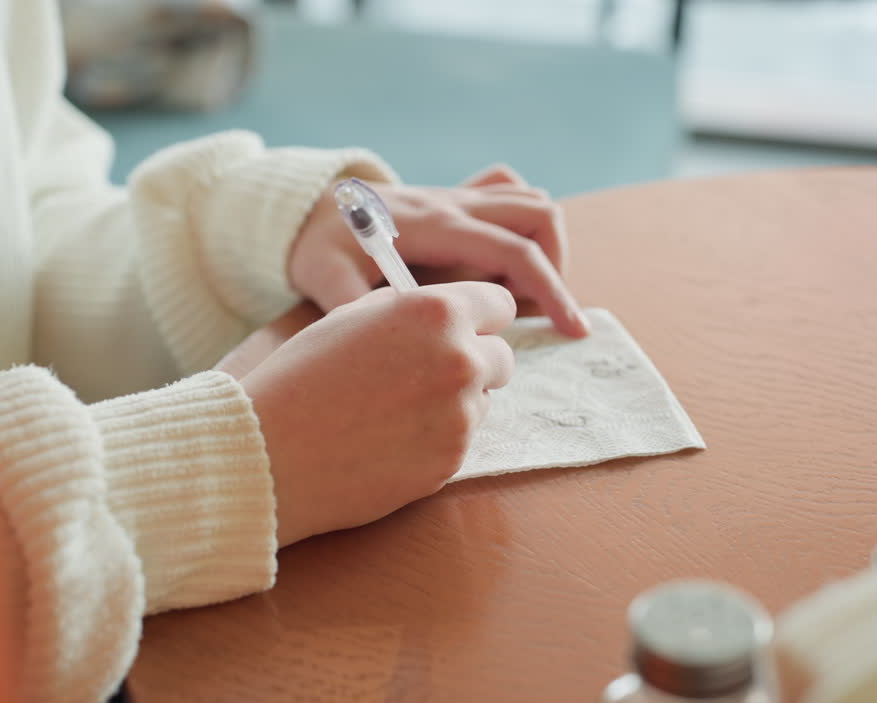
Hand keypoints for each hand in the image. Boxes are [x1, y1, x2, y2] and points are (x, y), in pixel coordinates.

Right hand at [241, 282, 515, 545]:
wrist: (270, 453)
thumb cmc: (300, 378)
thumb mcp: (350, 317)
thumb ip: (407, 309)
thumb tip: (441, 310)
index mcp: (436, 312)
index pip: (500, 305)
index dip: (479, 318)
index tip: (464, 330)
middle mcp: (460, 359)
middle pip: (502, 356)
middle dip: (473, 362)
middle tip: (426, 375)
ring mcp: (460, 415)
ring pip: (482, 401)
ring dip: (455, 403)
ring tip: (394, 411)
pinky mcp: (451, 461)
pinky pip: (461, 441)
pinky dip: (436, 439)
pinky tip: (389, 440)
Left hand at [289, 164, 589, 337]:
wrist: (303, 208)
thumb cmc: (316, 247)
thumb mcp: (324, 278)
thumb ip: (355, 305)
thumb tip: (391, 338)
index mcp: (434, 226)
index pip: (513, 252)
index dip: (551, 291)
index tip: (573, 330)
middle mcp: (454, 203)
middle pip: (538, 216)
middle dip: (554, 267)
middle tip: (534, 313)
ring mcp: (457, 196)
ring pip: (532, 200)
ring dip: (543, 244)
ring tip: (518, 291)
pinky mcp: (455, 197)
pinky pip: (508, 190)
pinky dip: (522, 220)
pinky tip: (499, 258)